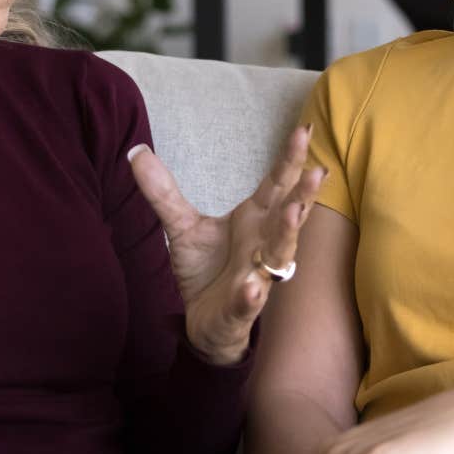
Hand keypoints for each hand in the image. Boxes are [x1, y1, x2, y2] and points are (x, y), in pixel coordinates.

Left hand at [127, 125, 326, 365]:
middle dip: (303, 194)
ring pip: (278, 256)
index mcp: (255, 220)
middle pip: (288, 216)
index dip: (290, 160)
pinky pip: (249, 301)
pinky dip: (251, 295)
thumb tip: (136, 152)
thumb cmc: (206, 269)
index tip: (305, 130)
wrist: (202, 322)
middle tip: (317, 171)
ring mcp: (257, 277)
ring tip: (293, 213)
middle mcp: (264, 245)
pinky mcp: (241, 309)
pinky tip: (252, 287)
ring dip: (288, 235)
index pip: (276, 185)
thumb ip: (163, 192)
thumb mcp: (181, 227)